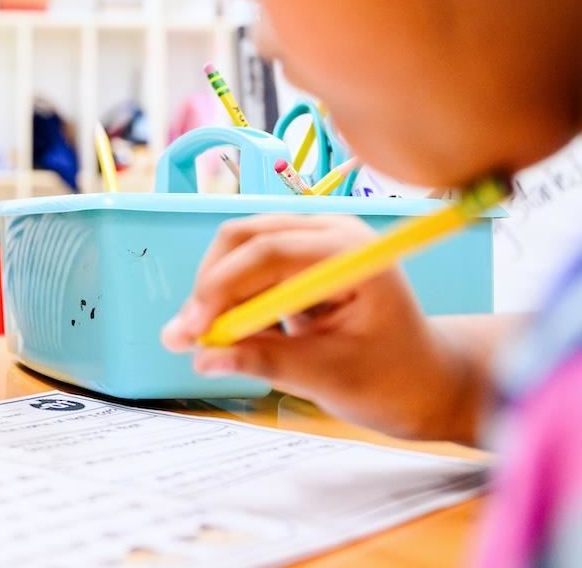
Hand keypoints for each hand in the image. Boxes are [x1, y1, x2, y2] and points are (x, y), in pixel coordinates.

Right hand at [162, 214, 482, 441]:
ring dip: (216, 292)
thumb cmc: (395, 381)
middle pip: (246, 238)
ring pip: (241, 249)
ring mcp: (315, 239)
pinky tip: (229, 331)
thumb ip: (266, 362)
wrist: (430, 383)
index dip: (221, 287)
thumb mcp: (330, 377)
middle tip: (184, 335)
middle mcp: (329, 231)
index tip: (194, 330)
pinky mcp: (302, 257)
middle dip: (210, 286)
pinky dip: (232, 297)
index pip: (267, 251)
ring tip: (202, 340)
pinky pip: (251, 266)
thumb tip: (204, 360)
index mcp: (349, 252)